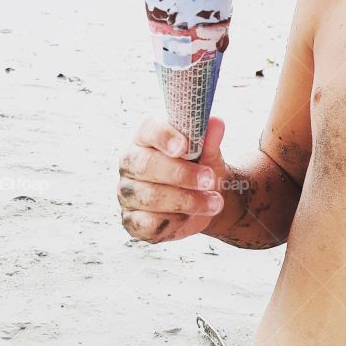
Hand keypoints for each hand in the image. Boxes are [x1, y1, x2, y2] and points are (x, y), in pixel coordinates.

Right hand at [118, 116, 227, 242]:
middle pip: (146, 165)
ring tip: (214, 202)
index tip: (185, 146)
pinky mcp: (131, 220)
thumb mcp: (209, 155)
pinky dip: (173, 221)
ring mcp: (128, 193)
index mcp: (146, 139)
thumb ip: (209, 141)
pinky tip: (189, 217)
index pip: (148, 130)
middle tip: (209, 180)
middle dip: (181, 174)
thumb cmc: (200, 170)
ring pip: (150, 196)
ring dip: (187, 201)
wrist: (204, 203)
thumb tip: (217, 123)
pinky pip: (147, 222)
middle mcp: (131, 163)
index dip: (165, 136)